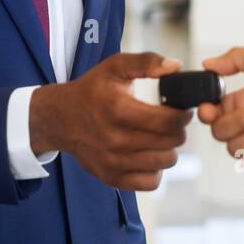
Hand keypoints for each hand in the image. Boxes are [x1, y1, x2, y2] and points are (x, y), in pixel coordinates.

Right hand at [31, 52, 187, 190]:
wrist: (60, 118)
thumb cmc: (92, 90)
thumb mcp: (114, 66)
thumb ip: (146, 62)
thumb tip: (176, 66)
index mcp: (118, 110)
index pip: (168, 122)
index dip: (183, 115)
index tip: (182, 110)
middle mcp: (115, 140)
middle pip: (170, 142)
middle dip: (177, 130)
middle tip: (170, 122)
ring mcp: (113, 162)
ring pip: (165, 162)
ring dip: (169, 148)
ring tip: (160, 137)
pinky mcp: (111, 178)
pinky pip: (151, 182)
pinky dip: (156, 169)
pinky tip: (148, 154)